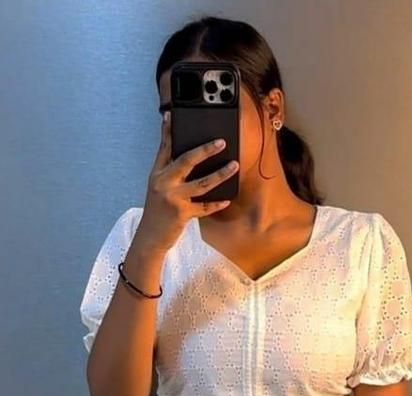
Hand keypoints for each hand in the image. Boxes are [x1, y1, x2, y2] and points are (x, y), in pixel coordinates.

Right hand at [138, 112, 239, 253]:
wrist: (150, 238)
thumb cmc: (157, 212)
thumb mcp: (157, 189)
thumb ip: (169, 173)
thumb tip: (187, 159)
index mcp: (157, 174)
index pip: (164, 148)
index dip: (168, 131)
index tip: (171, 115)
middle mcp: (163, 183)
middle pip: (186, 161)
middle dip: (205, 150)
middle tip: (221, 142)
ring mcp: (173, 198)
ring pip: (202, 183)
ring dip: (221, 174)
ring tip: (234, 166)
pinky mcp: (182, 213)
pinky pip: (204, 207)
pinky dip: (216, 204)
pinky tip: (226, 200)